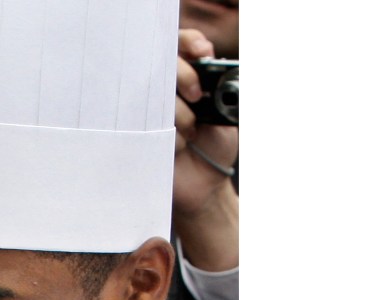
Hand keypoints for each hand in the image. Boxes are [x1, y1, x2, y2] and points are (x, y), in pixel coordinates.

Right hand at [172, 29, 238, 270]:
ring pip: (158, 93)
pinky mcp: (141, 132)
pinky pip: (149, 122)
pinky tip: (179, 147)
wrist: (205, 186)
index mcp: (189, 78)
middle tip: (198, 97)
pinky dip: (170, 134)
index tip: (201, 53)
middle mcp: (167, 90)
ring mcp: (152, 111)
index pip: (182, 44)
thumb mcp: (229, 113)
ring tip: (191, 135)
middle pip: (165, 63)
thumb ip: (225, 88)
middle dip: (184, 76)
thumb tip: (224, 68)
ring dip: (180, 114)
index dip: (190, 42)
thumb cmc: (216, 148)